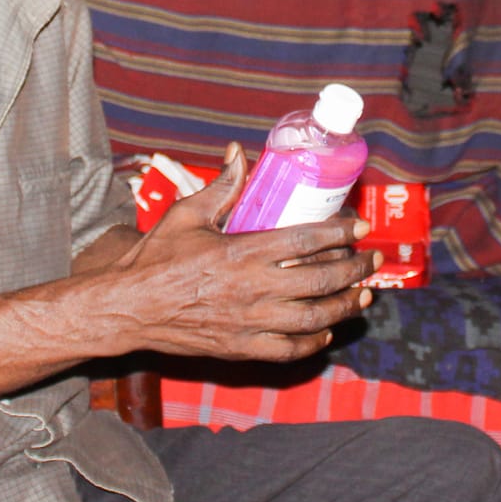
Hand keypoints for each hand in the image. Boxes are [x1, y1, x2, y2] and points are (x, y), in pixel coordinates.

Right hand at [108, 144, 378, 360]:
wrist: (127, 309)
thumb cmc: (155, 259)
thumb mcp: (187, 214)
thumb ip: (221, 185)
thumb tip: (237, 151)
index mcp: (242, 251)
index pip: (307, 239)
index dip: (341, 232)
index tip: (361, 226)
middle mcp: (253, 288)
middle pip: (322, 279)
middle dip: (356, 269)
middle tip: (374, 261)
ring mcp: (249, 323)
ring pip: (314, 318)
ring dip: (345, 306)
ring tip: (364, 296)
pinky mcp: (241, 349)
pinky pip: (289, 350)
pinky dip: (313, 342)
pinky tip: (325, 333)